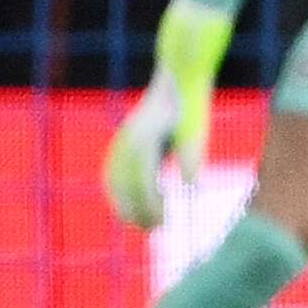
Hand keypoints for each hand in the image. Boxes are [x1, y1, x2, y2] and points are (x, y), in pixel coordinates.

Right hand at [103, 75, 187, 229]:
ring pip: (114, 182)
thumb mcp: (196, 131)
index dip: (152, 208)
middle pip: (125, 188)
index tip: (164, 223)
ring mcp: (120, 141)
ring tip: (142, 222)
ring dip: (125, 205)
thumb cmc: (191, 105)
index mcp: (144, 141)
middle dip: (138, 211)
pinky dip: (117, 192)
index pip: (144, 185)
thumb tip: (193, 188)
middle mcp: (127, 142)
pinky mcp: (121, 141)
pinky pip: (111, 173)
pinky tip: (128, 204)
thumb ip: (192, 158)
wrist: (176, 79)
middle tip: (156, 228)